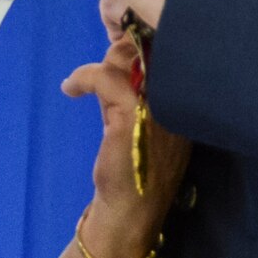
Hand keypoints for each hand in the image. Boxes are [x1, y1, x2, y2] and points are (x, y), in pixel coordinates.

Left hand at [61, 35, 189, 257]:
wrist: (131, 212)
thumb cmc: (136, 174)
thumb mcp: (141, 126)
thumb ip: (135, 96)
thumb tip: (116, 66)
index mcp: (186, 102)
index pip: (168, 55)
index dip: (143, 45)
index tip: (119, 52)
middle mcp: (178, 99)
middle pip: (149, 50)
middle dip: (122, 51)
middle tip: (100, 71)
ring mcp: (157, 104)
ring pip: (127, 59)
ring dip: (102, 64)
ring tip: (82, 82)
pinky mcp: (132, 113)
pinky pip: (105, 76)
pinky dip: (83, 77)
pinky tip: (70, 88)